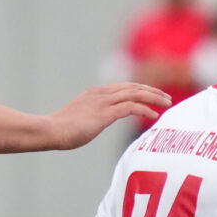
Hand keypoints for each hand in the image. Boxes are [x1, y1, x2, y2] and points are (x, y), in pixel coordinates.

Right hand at [47, 83, 172, 148]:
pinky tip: (154, 115)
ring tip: (167, 104)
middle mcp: (101, 93)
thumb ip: (94, 116)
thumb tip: (101, 122)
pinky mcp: (104, 114)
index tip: (154, 96)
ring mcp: (103, 102)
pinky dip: (145, 109)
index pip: (125, 87)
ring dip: (153, 97)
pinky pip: (131, 108)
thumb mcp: (82, 118)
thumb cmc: (63, 129)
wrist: (50, 130)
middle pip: (133, 87)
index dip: (142, 89)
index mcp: (96, 93)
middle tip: (167, 98)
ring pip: (135, 93)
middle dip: (152, 91)